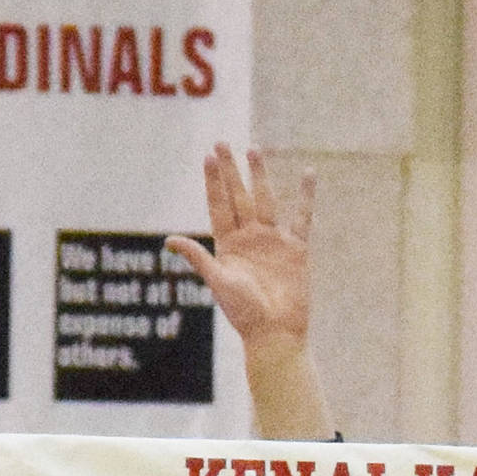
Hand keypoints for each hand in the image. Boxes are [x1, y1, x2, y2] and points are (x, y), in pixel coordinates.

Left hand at [167, 145, 312, 361]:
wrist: (273, 332)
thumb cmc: (243, 312)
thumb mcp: (217, 281)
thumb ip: (197, 257)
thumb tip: (168, 240)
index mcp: (226, 246)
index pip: (218, 206)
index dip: (213, 182)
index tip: (208, 157)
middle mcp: (248, 239)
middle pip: (238, 196)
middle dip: (230, 171)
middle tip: (222, 143)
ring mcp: (272, 241)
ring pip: (266, 200)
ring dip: (259, 176)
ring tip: (253, 149)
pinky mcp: (296, 248)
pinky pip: (302, 217)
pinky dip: (306, 197)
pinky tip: (308, 175)